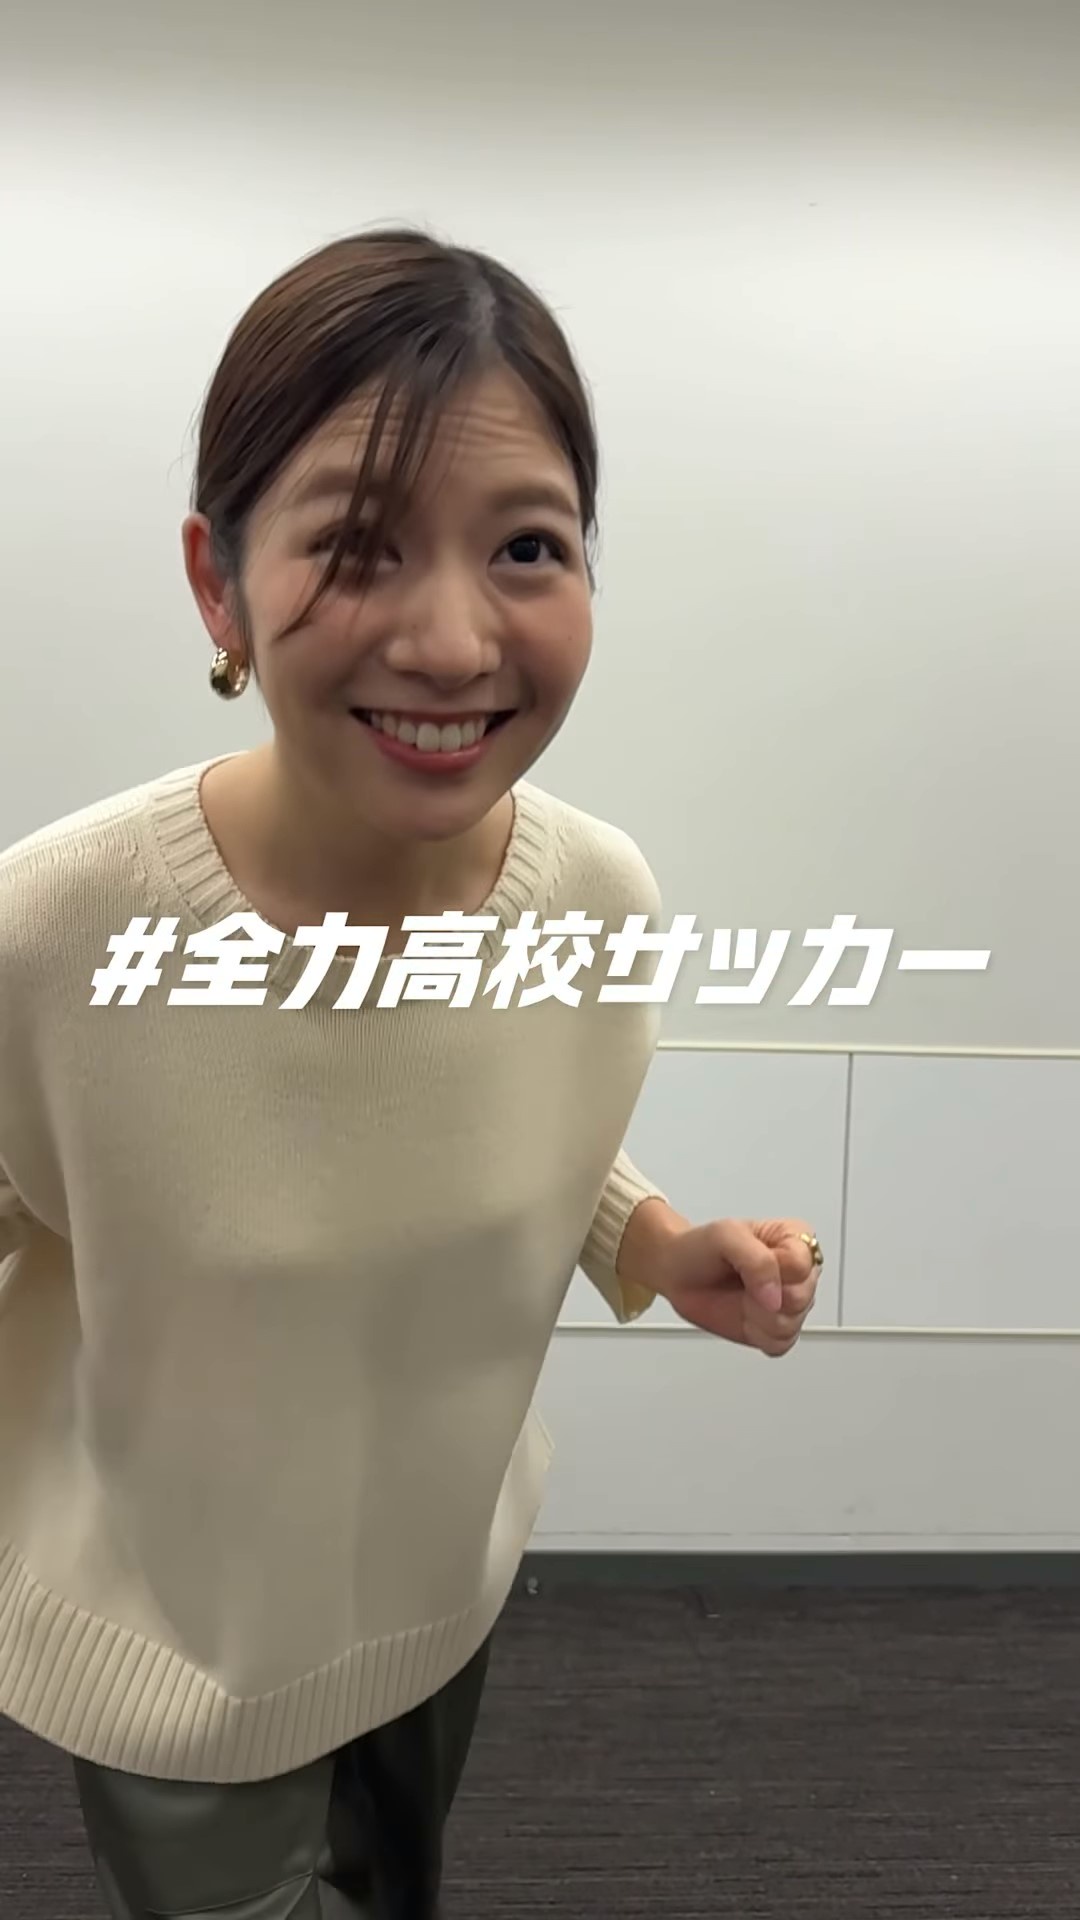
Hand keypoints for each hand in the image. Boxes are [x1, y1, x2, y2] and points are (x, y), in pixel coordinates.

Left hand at [650, 1213, 821, 1356]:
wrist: (677, 1272)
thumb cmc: (701, 1248)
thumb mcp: (726, 1236)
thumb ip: (757, 1260)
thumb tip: (775, 1297)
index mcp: (796, 1239)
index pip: (803, 1265)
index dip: (774, 1270)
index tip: (748, 1264)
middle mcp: (799, 1272)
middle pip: (802, 1299)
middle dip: (764, 1297)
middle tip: (742, 1283)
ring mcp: (789, 1303)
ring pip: (792, 1325)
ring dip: (758, 1317)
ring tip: (741, 1297)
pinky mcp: (777, 1329)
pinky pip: (781, 1344)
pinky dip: (757, 1334)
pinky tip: (744, 1316)